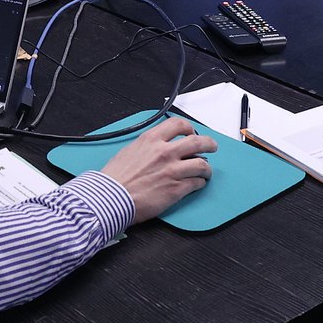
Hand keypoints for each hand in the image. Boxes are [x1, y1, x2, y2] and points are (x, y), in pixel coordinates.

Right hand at [101, 118, 216, 223]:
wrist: (111, 198)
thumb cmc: (115, 178)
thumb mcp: (129, 151)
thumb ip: (147, 146)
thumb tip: (157, 148)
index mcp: (152, 140)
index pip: (178, 125)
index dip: (189, 128)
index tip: (191, 132)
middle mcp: (165, 152)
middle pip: (197, 142)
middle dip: (208, 144)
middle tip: (211, 147)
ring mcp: (173, 171)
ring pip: (202, 164)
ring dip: (206, 168)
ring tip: (206, 171)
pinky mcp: (176, 189)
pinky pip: (196, 183)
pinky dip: (200, 183)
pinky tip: (197, 184)